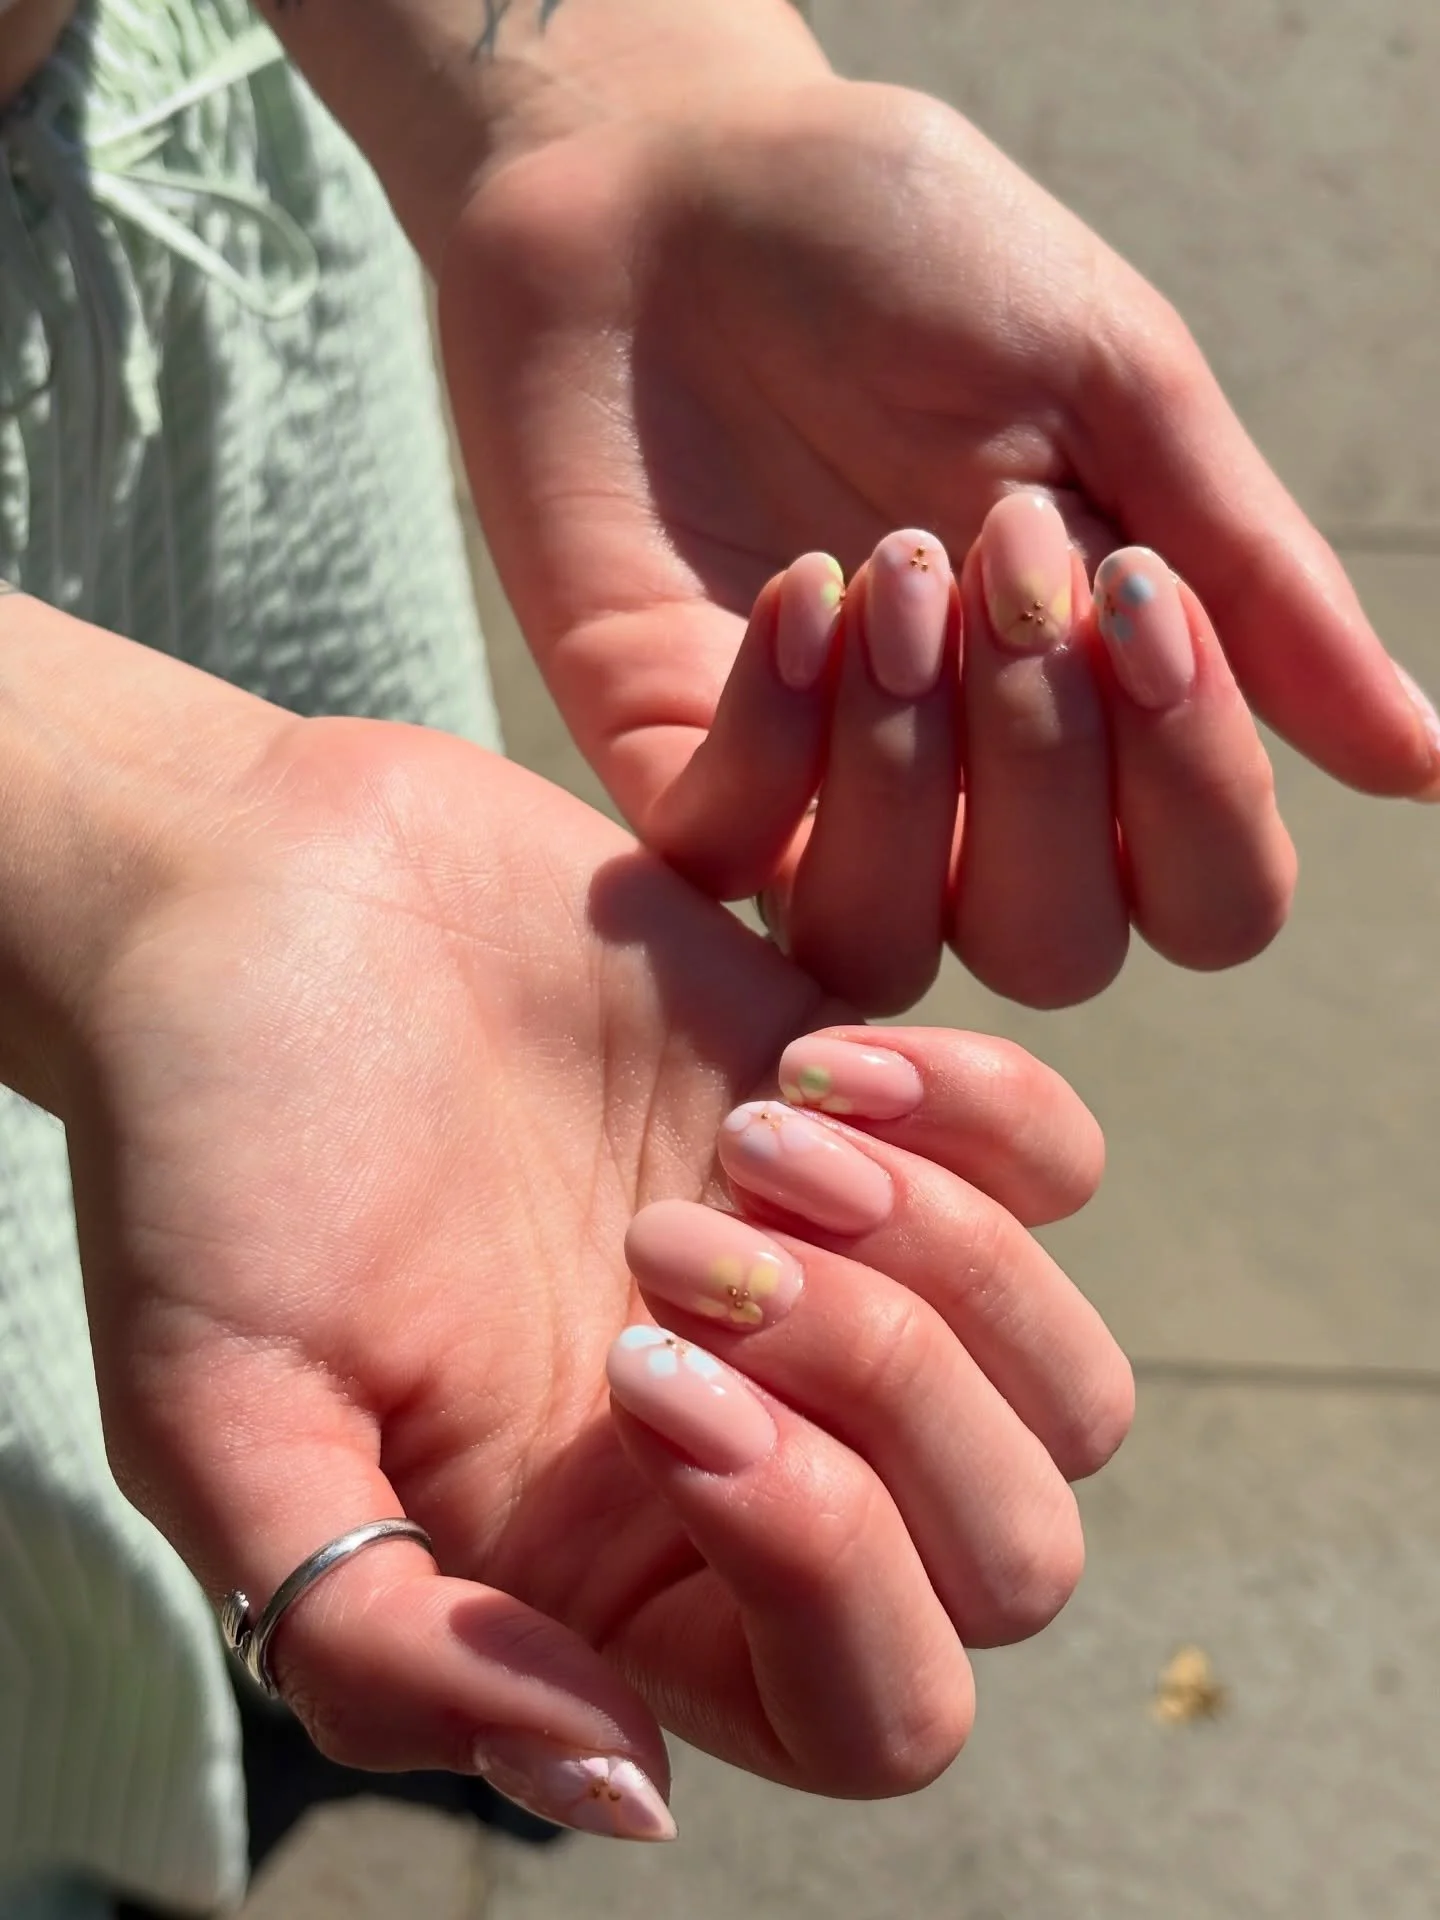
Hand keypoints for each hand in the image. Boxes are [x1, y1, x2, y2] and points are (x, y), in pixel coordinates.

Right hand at [68, 711, 1127, 1830]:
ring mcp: (836, 1289)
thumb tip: (623, 1792)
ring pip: (1073, 1385)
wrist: (264, 901)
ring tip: (748, 1135)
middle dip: (888, 1390)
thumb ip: (380, 1640)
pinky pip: (1062, 1170)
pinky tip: (806, 1055)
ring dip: (939, 1252)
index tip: (642, 1374)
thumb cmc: (216, 1157)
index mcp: (618, 1575)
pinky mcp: (873, 1125)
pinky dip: (979, 1113)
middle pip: (1012, 1561)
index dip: (820, 1567)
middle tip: (673, 1238)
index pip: (869, 1714)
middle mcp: (758, 1454)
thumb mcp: (227, 1421)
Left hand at [439, 72, 1438, 999]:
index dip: (1199, 794)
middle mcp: (966, 785)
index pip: (1206, 895)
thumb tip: (1418, 766)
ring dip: (912, 775)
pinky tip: (793, 590)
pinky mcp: (670, 759)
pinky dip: (778, 737)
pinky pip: (732, 857)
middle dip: (1049, 767)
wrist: (666, 185)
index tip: (1136, 592)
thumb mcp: (1111, 381)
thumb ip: (1252, 580)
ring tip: (890, 573)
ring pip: (890, 945)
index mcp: (1101, 705)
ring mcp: (810, 787)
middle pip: (1060, 951)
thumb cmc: (902, 259)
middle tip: (1003, 553)